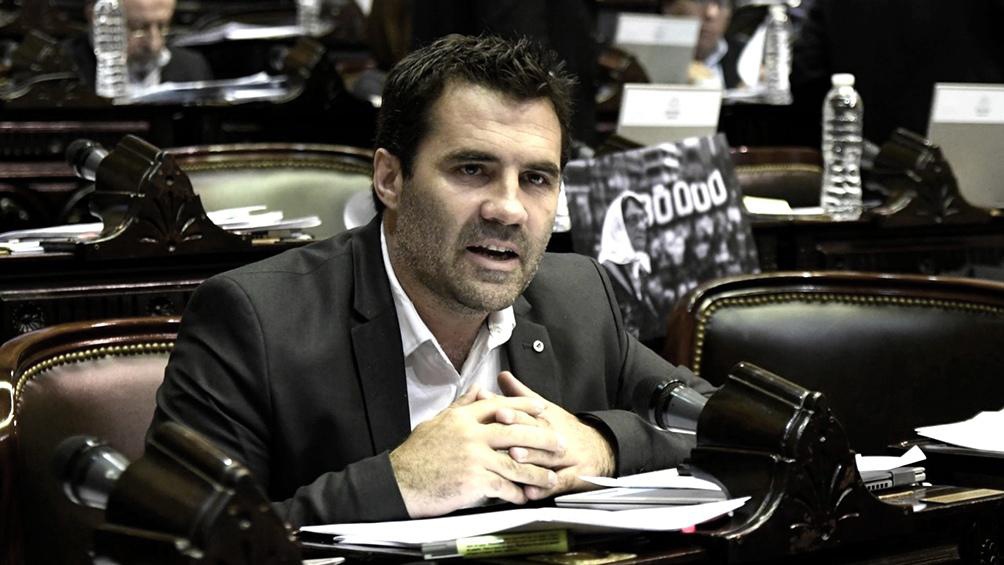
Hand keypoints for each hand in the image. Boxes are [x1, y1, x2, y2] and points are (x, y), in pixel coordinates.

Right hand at [389, 385, 563, 517]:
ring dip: (536, 472)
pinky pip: (503, 486)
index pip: (500, 405)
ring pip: (515, 462)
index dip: (524, 406)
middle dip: (542, 438)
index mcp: (462, 418)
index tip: (541, 407)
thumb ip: (460, 406)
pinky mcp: (473, 480)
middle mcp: (470, 434)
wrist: (399, 482)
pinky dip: (516, 493)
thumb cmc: (414, 456)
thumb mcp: (436, 422)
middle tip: (559, 443)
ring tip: (549, 477)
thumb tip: (476, 390)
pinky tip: (524, 496)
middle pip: (516, 431)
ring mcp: (473, 457)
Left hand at [494, 371, 615, 499]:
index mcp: (547, 418)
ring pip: (547, 456)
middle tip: (501, 425)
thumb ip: (521, 394)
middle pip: (536, 431)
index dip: (513, 410)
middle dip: (519, 427)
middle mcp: (555, 435)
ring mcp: (565, 457)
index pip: (529, 413)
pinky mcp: (573, 478)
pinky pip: (559, 483)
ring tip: (514, 455)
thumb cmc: (565, 429)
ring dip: (530, 455)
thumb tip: (501, 375)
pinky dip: (544, 488)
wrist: (601, 449)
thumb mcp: (546, 409)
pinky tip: (530, 492)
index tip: (497, 408)